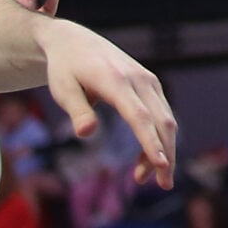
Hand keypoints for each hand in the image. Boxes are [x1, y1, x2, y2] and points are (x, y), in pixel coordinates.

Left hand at [38, 19, 177, 187]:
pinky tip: (146, 159)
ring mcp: (147, 80)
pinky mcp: (149, 84)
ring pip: (165, 118)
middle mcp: (139, 79)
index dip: (150, 142)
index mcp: (116, 80)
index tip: (160, 165)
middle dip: (165, 153)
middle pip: (161, 120)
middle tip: (163, 185)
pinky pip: (160, 114)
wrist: (75, 42)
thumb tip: (86, 133)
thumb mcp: (62, 88)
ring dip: (164, 149)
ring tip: (148, 179)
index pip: (139, 116)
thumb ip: (76, 109)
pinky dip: (158, 138)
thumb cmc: (65, 69)